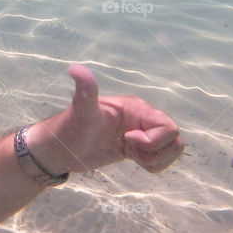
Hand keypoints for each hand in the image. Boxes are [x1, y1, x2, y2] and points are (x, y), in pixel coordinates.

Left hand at [29, 64, 183, 173]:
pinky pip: (161, 157)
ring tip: (133, 157)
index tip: (127, 140)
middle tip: (131, 151)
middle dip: (156, 151)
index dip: (153, 140)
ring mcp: (140, 133)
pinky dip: (154, 165)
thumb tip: (75, 68)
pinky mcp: (136, 148)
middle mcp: (141, 118)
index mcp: (135, 108)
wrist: (58, 150)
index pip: (167, 126)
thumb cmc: (68, 129)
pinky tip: (133, 160)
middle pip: (173, 138)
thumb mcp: (80, 111)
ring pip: (172, 148)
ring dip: (156, 159)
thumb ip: (85, 90)